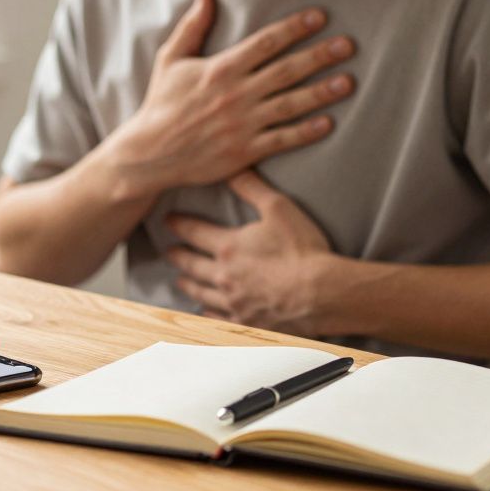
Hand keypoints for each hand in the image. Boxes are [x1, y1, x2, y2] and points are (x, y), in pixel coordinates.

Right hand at [105, 0, 355, 199]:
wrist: (150, 153)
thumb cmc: (161, 104)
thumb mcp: (171, 59)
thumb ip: (192, 26)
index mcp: (220, 69)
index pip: (265, 42)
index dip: (294, 27)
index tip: (320, 17)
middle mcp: (235, 94)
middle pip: (286, 70)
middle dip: (320, 55)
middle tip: (348, 45)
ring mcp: (242, 124)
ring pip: (291, 104)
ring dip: (322, 92)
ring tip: (349, 81)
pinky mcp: (244, 152)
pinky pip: (282, 139)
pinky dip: (306, 131)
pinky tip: (328, 122)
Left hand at [166, 171, 340, 336]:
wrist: (322, 293)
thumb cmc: (303, 250)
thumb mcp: (279, 208)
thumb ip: (252, 187)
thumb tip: (234, 168)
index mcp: (229, 247)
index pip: (194, 232)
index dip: (178, 224)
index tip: (167, 221)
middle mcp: (224, 276)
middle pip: (192, 265)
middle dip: (178, 256)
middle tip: (169, 252)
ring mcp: (233, 302)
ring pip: (201, 292)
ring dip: (188, 285)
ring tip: (180, 281)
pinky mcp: (245, 322)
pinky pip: (217, 319)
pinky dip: (207, 314)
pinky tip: (203, 312)